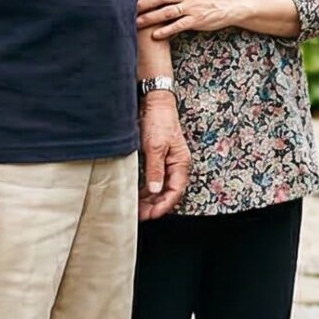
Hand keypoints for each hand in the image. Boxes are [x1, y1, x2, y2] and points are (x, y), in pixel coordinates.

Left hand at [138, 0, 234, 39]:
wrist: (227, 4)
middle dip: (143, 3)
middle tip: (128, 9)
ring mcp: (191, 6)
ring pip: (167, 11)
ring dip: (150, 17)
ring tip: (137, 23)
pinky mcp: (196, 20)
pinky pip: (179, 25)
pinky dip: (166, 30)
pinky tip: (156, 35)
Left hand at [138, 93, 188, 219]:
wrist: (155, 102)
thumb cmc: (159, 121)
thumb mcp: (155, 147)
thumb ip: (155, 169)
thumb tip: (155, 190)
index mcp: (180, 163)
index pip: (175, 192)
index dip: (163, 206)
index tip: (151, 215)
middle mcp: (176, 165)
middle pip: (169, 193)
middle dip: (156, 206)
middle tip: (140, 215)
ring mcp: (168, 163)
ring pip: (161, 188)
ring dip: (151, 199)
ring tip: (137, 208)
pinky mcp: (159, 159)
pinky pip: (156, 180)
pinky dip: (148, 189)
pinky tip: (138, 194)